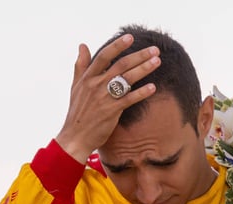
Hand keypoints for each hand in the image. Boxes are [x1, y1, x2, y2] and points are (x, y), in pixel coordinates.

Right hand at [55, 35, 161, 163]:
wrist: (75, 137)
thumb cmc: (78, 112)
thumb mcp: (76, 86)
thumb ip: (80, 65)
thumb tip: (82, 45)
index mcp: (87, 77)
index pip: (104, 56)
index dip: (117, 46)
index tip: (130, 37)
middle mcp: (96, 85)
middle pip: (120, 65)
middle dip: (139, 56)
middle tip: (154, 50)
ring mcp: (104, 98)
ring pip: (126, 79)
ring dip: (144, 69)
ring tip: (157, 62)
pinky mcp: (111, 111)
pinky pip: (129, 99)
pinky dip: (141, 93)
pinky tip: (153, 87)